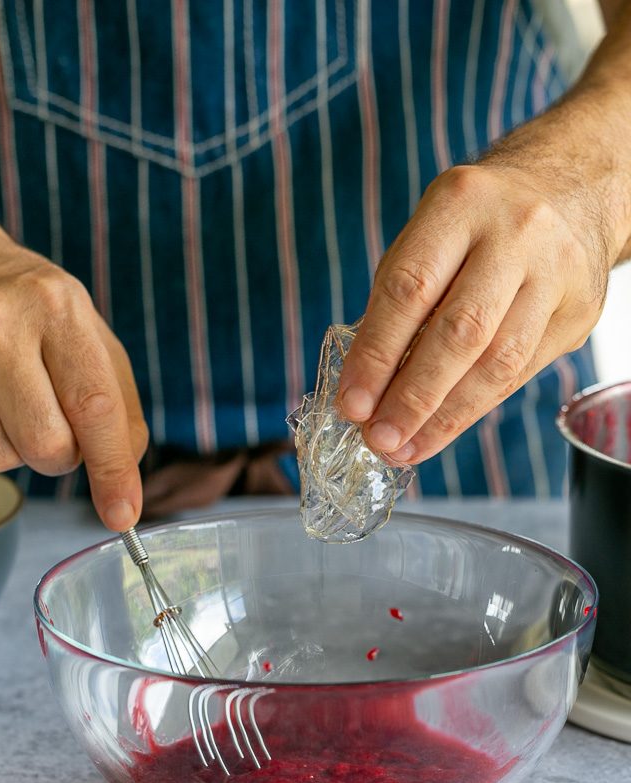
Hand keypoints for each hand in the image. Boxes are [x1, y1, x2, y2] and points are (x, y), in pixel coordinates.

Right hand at [0, 211, 147, 530]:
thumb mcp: (89, 337)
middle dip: (58, 455)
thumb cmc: (29, 313)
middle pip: (45, 445)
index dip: (112, 469)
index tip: (122, 515)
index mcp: (56, 306)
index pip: (93, 405)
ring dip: (12, 449)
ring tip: (4, 401)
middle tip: (51, 422)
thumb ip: (119, 408)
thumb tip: (123, 486)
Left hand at [337, 109, 630, 464]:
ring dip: (444, 416)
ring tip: (403, 447)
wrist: (570, 189)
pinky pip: (519, 374)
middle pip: (460, 331)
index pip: (409, 289)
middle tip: (376, 438)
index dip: (376, 353)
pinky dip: (472, 410)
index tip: (351, 403)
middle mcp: (516, 235)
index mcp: (460, 204)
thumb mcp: (427, 234)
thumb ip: (395, 300)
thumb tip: (362, 385)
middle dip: (412, 396)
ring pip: (497, 362)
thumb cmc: (475, 223)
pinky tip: (438, 432)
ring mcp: (556, 274)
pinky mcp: (578, 312)